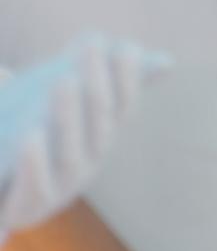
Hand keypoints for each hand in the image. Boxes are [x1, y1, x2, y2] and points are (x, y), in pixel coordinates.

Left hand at [0, 36, 169, 237]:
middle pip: (99, 121)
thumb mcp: (73, 108)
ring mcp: (63, 185)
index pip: (123, 104)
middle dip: (96, 83)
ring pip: (71, 150)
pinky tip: (30, 136)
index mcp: (102, 136)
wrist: (6, 197)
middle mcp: (90, 159)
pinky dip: (35, 162)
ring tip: (63, 79)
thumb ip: (107, 80)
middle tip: (91, 45)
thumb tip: (167, 60)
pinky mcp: (30, 206)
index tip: (127, 48)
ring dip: (69, 115)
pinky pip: (36, 185)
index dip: (127, 78)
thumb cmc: (44, 144)